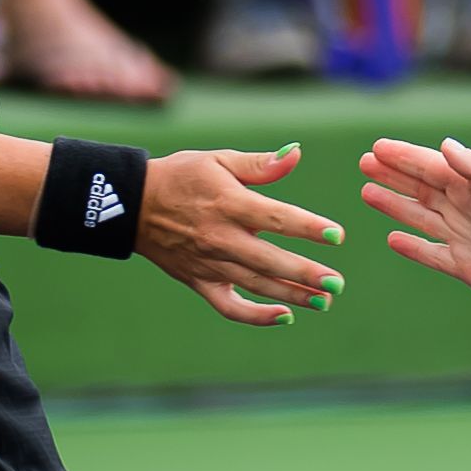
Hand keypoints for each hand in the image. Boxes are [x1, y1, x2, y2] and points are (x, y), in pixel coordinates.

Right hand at [134, 143, 347, 325]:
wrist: (133, 205)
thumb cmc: (182, 176)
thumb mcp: (219, 160)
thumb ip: (261, 164)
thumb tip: (297, 153)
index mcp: (229, 203)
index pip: (275, 218)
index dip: (307, 227)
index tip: (337, 236)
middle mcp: (220, 237)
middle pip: (268, 260)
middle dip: (304, 275)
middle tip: (337, 283)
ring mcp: (210, 263)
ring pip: (256, 286)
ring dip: (292, 296)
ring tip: (325, 301)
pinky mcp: (199, 282)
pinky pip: (229, 307)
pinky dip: (256, 316)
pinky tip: (285, 316)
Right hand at [357, 136, 470, 314]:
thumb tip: (444, 145)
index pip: (433, 167)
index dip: (404, 157)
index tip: (377, 147)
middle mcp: (469, 209)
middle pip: (422, 189)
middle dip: (393, 176)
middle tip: (364, 163)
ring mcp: (466, 238)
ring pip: (421, 218)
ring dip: (395, 206)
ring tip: (367, 193)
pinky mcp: (467, 267)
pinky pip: (432, 254)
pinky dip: (412, 247)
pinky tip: (392, 238)